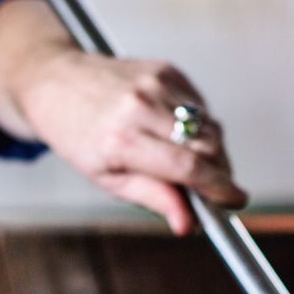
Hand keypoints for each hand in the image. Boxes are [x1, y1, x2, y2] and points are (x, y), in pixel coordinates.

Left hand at [0, 22, 247, 233]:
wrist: (56, 82)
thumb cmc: (78, 135)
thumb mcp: (108, 179)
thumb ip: (154, 198)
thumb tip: (189, 224)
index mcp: (122, 140)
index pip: (189, 167)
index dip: (220, 188)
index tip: (237, 201)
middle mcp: (141, 106)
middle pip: (208, 145)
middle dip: (220, 171)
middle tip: (216, 189)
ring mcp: (156, 83)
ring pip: (209, 125)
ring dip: (212, 150)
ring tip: (192, 162)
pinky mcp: (166, 69)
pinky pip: (200, 106)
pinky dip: (199, 125)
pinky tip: (177, 133)